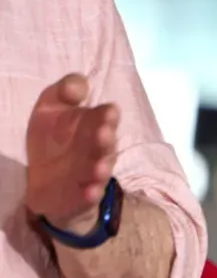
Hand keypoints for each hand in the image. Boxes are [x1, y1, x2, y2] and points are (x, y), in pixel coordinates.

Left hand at [25, 74, 117, 233]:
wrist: (46, 180)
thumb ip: (64, 92)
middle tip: (104, 134)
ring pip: (101, 169)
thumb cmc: (52, 139)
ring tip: (98, 168)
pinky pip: (90, 195)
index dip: (107, 115)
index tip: (108, 112)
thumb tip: (79, 83)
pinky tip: (90, 191)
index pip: (105, 117)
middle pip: (106, 143)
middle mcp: (97, 148)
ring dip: (101, 168)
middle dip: (106, 139)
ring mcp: (91, 172)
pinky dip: (91, 193)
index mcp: (93, 125)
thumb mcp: (50, 109)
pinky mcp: (82, 194)